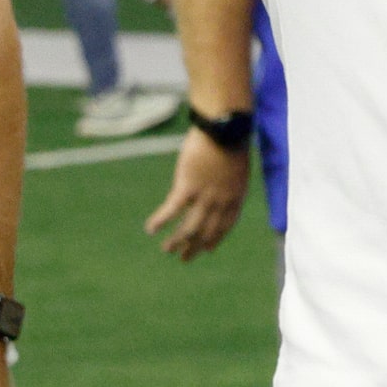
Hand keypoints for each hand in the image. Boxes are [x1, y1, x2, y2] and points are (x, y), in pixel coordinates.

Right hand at [146, 126, 250, 259]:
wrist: (225, 128)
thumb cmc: (231, 138)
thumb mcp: (235, 164)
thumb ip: (227, 179)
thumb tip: (219, 181)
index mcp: (235, 196)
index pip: (226, 225)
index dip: (216, 238)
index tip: (208, 249)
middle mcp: (221, 202)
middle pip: (207, 231)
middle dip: (195, 247)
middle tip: (184, 259)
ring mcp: (205, 197)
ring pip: (189, 227)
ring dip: (176, 241)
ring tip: (166, 250)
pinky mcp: (188, 187)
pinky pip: (172, 210)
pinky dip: (160, 221)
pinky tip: (150, 229)